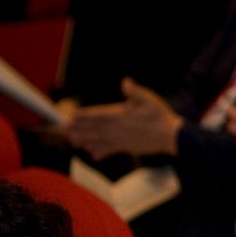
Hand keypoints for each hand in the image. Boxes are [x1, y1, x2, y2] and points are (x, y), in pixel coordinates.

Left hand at [65, 78, 182, 159]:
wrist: (171, 136)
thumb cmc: (161, 115)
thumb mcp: (150, 99)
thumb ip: (136, 92)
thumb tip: (125, 82)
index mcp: (121, 115)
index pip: (98, 114)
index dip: (84, 115)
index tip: (72, 116)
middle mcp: (117, 128)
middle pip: (93, 128)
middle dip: (78, 129)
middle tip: (63, 130)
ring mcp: (121, 139)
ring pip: (98, 140)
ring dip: (84, 140)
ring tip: (73, 141)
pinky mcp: (126, 147)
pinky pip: (110, 150)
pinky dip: (100, 152)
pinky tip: (92, 154)